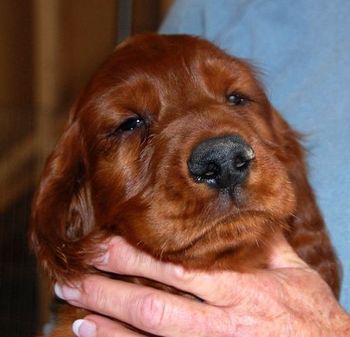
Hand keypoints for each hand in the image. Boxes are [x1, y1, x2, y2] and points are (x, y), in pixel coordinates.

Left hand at [55, 235, 349, 336]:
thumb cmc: (311, 314)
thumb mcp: (292, 270)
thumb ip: (257, 241)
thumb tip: (232, 212)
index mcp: (240, 287)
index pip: (175, 266)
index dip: (133, 255)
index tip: (102, 244)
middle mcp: (222, 321)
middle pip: (152, 302)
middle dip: (106, 288)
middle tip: (70, 275)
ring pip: (150, 335)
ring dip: (108, 322)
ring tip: (74, 309)